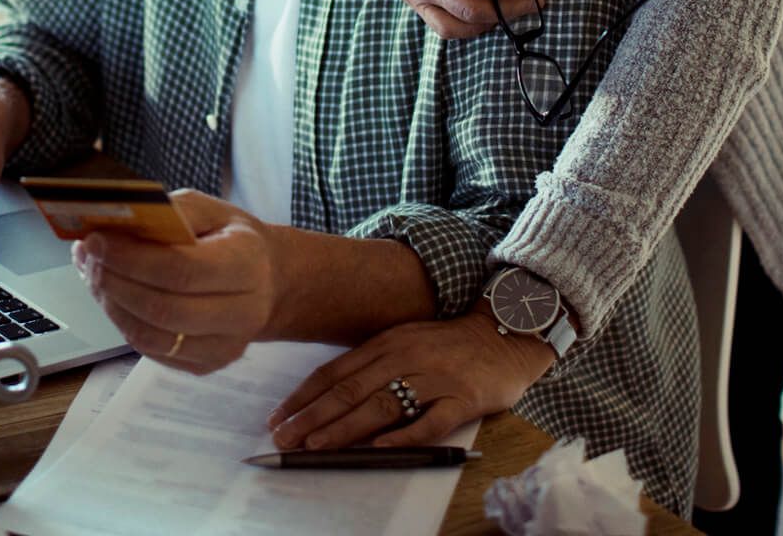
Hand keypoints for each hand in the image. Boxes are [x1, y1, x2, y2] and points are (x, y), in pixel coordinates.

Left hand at [73, 189, 276, 375]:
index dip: (132, 258)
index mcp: (247, 264)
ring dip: (112, 305)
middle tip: (87, 258)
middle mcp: (242, 312)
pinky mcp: (206, 366)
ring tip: (94, 275)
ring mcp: (225, 347)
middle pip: (163, 308)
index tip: (97, 240)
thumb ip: (171, 213)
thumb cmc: (232, 240)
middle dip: (114, 283)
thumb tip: (120, 222)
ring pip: (152, 337)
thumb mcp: (211, 210)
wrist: (268, 281)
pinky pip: (153, 352)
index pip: (182, 269)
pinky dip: (123, 323)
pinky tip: (113, 297)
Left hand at [266, 308, 554, 450]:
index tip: (278, 416)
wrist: (504, 334)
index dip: (304, 395)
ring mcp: (433, 378)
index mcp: (387, 342)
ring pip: (381, 405)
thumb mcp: (405, 342)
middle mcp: (405, 356)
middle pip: (351, 390)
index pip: (336, 371)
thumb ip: (373, 365)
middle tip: (285, 438)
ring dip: (345, 428)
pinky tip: (380, 447)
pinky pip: (430, 420)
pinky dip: (404, 434)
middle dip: (313, 416)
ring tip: (317, 447)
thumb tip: (330, 397)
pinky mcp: (462, 398)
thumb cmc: (447, 344)